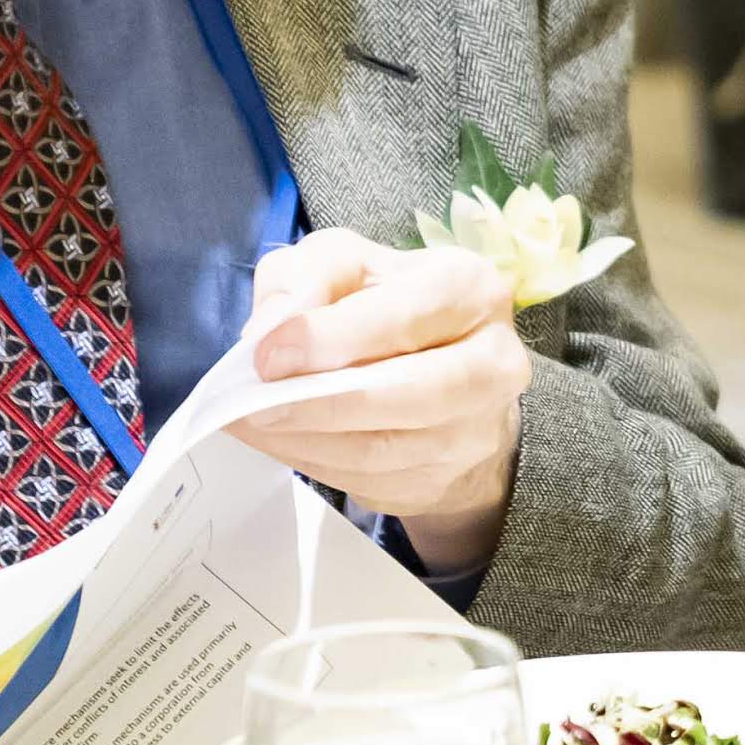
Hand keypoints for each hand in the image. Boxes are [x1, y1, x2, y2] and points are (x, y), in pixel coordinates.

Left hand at [233, 228, 530, 568]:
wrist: (445, 376)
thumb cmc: (389, 306)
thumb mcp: (348, 263)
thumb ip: (309, 274)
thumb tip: (273, 327)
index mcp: (472, 289)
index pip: (406, 314)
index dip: (333, 336)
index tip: (268, 354)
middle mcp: (493, 361)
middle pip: (406, 391)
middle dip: (319, 401)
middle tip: (255, 403)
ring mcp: (474, 429)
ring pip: (383, 448)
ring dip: (306, 440)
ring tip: (250, 423)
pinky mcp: (445, 478)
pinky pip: (371, 481)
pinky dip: (315, 463)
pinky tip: (281, 442)